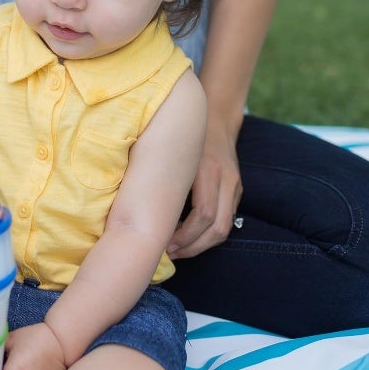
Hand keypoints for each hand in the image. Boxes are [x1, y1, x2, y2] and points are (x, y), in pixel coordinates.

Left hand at [166, 117, 242, 258]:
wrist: (217, 116)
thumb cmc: (182, 133)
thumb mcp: (167, 149)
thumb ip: (157, 175)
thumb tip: (131, 205)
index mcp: (207, 169)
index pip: (202, 215)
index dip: (183, 236)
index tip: (164, 244)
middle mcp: (225, 179)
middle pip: (217, 228)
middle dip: (193, 247)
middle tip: (169, 253)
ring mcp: (235, 185)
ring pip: (225, 228)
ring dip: (201, 245)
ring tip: (178, 249)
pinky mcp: (237, 190)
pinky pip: (227, 220)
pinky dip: (208, 234)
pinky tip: (188, 235)